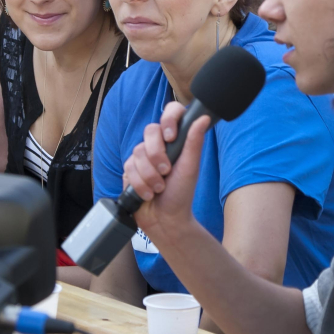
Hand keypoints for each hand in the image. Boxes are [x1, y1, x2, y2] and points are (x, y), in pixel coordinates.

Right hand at [122, 102, 210, 242]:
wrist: (165, 220)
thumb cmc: (181, 194)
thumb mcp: (191, 168)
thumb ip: (194, 142)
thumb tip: (204, 117)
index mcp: (174, 141)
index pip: (170, 113)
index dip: (168, 120)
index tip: (171, 137)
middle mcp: (157, 145)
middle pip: (149, 131)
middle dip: (157, 156)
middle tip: (166, 172)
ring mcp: (141, 158)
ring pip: (138, 153)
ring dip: (150, 176)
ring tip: (159, 189)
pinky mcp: (129, 171)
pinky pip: (129, 169)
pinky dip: (140, 184)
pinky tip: (147, 194)